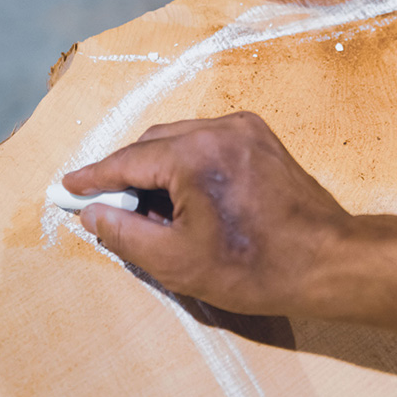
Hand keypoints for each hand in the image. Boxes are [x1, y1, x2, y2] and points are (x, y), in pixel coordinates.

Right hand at [62, 111, 353, 315]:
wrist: (328, 261)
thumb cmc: (256, 266)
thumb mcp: (176, 261)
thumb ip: (124, 232)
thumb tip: (94, 213)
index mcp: (196, 154)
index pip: (128, 161)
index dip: (93, 177)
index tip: (67, 187)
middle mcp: (220, 129)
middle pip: (153, 145)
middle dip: (127, 175)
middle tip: (110, 210)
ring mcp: (245, 129)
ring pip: (180, 140)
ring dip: (158, 170)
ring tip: (152, 213)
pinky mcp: (261, 138)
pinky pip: (208, 142)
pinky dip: (187, 164)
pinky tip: (186, 199)